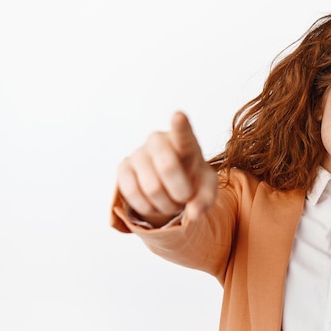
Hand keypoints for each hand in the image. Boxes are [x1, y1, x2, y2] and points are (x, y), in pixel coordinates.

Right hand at [116, 112, 217, 226]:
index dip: (180, 126)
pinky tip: (154, 204)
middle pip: (167, 167)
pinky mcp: (123, 167)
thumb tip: (194, 214)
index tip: (179, 116)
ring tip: (171, 203)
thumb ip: (206, 199)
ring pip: (151, 187)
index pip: (183, 133)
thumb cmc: (192, 178)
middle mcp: (159, 140)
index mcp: (184, 141)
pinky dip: (147, 207)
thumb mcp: (207, 187)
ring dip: (165, 205)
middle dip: (180, 193)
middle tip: (184, 199)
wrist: (170, 183)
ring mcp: (138, 152)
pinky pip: (132, 193)